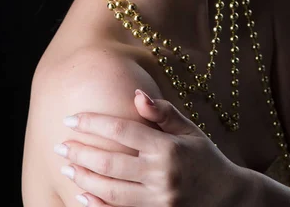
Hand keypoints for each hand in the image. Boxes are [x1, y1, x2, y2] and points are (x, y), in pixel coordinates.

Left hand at [55, 90, 241, 206]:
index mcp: (167, 148)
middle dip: (80, 152)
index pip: (121, 131)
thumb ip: (162, 112)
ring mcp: (157, 202)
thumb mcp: (190, 129)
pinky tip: (81, 196)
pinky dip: (97, 206)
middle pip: (110, 162)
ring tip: (66, 167)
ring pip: (110, 191)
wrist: (230, 200)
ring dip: (83, 178)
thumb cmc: (206, 158)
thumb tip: (135, 95)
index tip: (70, 119)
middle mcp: (160, 176)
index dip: (93, 123)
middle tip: (59, 145)